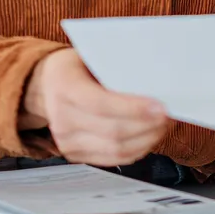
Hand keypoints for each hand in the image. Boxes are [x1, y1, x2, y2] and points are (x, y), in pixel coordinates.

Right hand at [21, 48, 170, 165]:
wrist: (45, 84)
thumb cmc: (76, 65)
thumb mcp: (89, 54)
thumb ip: (114, 65)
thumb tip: (153, 77)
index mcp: (64, 86)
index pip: (101, 104)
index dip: (133, 108)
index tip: (160, 106)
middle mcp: (62, 118)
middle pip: (112, 131)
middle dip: (146, 126)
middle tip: (169, 115)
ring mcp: (66, 141)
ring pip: (114, 150)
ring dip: (146, 140)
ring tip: (163, 125)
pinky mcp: (74, 155)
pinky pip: (111, 159)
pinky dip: (136, 150)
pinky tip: (149, 136)